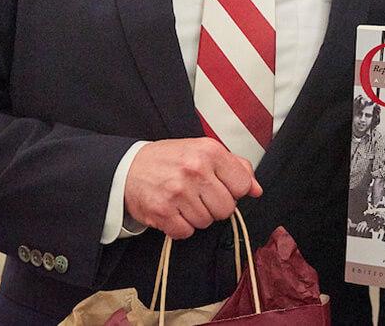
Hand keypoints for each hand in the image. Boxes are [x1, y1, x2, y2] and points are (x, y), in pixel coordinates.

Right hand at [124, 138, 262, 239]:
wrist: (127, 167)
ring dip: (196, 217)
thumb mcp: (204, 151)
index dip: (233, 190)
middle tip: (198, 195)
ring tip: (183, 201)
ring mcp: (178, 192)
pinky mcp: (162, 212)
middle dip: (214, 206)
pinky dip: (180, 227)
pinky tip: (172, 211)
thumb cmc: (170, 160)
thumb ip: (235, 167)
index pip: (242, 185)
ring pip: (206, 222)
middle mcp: (195, 170)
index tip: (219, 186)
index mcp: (210, 151)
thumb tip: (256, 189)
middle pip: (226, 209)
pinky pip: (186, 232)